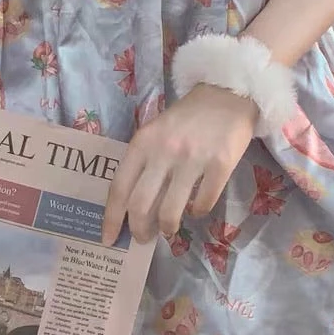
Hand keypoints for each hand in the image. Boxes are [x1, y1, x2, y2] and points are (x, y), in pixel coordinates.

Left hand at [102, 85, 256, 245]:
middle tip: (143, 238)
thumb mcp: (156, 133)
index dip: (111, 218)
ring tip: (169, 228)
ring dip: (168, 227)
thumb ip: (144, 163)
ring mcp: (193, 158)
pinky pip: (203, 203)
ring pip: (170, 211)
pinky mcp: (220, 164)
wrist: (226, 95)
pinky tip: (196, 208)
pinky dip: (197, 212)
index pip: (119, 188)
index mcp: (143, 142)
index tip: (107, 240)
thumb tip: (135, 206)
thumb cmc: (186, 117)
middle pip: (141, 205)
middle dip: (139, 229)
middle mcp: (164, 151)